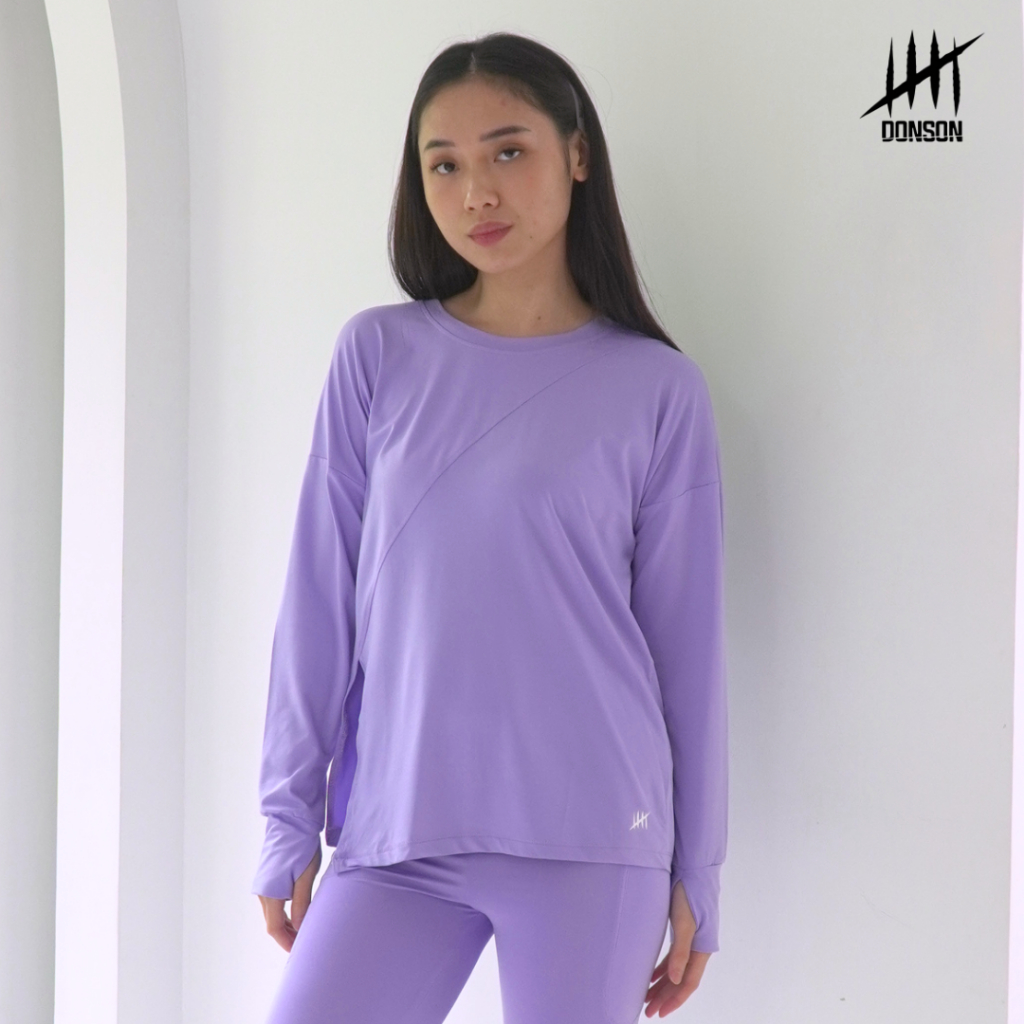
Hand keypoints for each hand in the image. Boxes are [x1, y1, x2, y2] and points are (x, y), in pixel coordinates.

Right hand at [257, 844, 321, 951]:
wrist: (291, 820)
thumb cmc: (301, 846)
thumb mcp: (305, 877)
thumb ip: (302, 904)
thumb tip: (302, 929)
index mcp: (270, 894)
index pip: (275, 929)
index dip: (287, 943)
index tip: (300, 953)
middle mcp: (262, 892)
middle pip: (273, 923)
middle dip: (288, 936)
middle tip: (305, 945)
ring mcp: (263, 884)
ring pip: (274, 913)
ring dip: (287, 924)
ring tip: (305, 931)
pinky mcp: (268, 877)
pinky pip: (275, 902)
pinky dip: (285, 912)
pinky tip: (298, 912)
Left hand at [642, 879, 711, 1016]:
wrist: (692, 868)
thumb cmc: (689, 893)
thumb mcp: (683, 923)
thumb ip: (680, 952)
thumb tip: (674, 980)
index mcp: (702, 948)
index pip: (688, 982)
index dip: (674, 999)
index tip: (660, 1013)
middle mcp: (698, 947)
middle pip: (681, 979)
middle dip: (665, 997)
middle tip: (648, 1012)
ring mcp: (690, 939)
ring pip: (676, 969)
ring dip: (662, 984)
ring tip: (646, 999)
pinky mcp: (682, 930)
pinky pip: (672, 956)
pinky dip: (662, 968)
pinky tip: (651, 976)